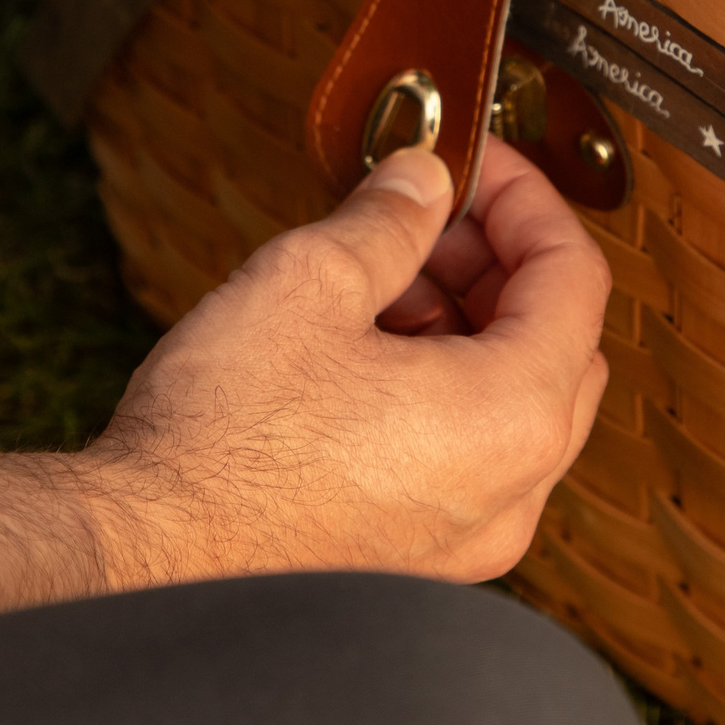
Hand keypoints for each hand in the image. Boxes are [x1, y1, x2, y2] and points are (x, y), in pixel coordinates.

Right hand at [82, 142, 612, 584]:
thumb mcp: (311, 282)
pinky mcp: (421, 559)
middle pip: (560, 344)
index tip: (476, 164)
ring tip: (380, 281)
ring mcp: (470, 537)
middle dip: (500, 263)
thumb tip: (424, 181)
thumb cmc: (222, 444)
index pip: (575, 278)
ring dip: (468, 326)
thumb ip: (391, 218)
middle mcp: (512, 491)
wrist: (149, 554)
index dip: (526, 199)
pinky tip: (362, 354)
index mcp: (511, 416)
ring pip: (515, 405)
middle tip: (432, 217)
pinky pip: (469, 457)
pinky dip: (442, 391)